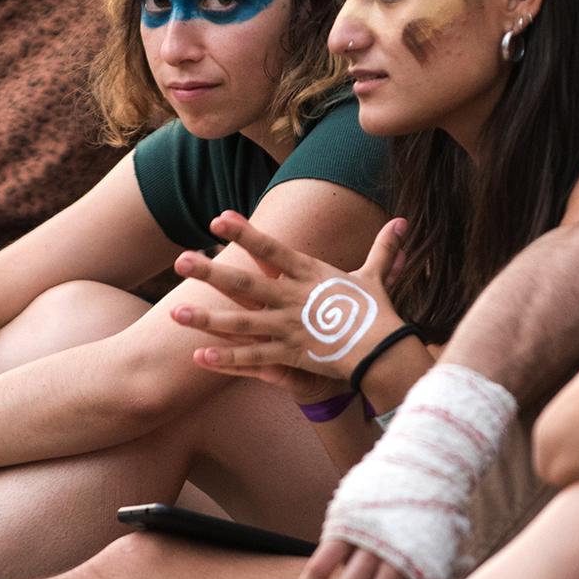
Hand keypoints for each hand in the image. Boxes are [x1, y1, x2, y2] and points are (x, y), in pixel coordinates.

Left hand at [170, 213, 406, 382]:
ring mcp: (288, 328)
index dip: (244, 233)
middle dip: (210, 272)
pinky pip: (252, 359)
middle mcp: (293, 299)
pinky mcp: (289, 356)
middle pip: (245, 283)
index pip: (271, 248)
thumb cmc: (379, 313)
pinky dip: (226, 359)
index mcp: (309, 275)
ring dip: (206, 318)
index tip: (218, 219)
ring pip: (240, 323)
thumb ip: (383, 249)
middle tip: (180, 261)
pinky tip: (199, 357)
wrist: (386, 352)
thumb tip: (403, 222)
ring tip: (174, 313)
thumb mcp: (376, 276)